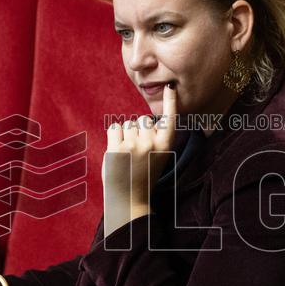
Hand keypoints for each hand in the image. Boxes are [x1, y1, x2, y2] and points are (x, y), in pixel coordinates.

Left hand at [102, 83, 176, 235]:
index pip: (169, 119)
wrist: (129, 198)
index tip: (170, 86)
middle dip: (138, 130)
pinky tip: (116, 151)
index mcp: (165, 146)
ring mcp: (134, 145)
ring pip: (128, 124)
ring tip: (127, 154)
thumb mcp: (157, 157)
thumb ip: (155, 139)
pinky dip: (113, 136)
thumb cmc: (142, 175)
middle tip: (137, 151)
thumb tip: (143, 120)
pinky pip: (114, 128)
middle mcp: (152, 144)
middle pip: (143, 120)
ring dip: (125, 135)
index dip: (170, 102)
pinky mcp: (117, 148)